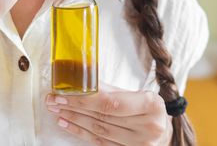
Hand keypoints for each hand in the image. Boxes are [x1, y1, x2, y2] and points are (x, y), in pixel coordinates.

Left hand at [46, 85, 171, 145]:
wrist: (163, 131)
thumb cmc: (147, 108)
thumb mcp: (135, 94)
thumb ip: (110, 89)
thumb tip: (81, 78)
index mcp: (151, 104)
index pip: (111, 102)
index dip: (84, 98)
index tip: (63, 94)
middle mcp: (148, 126)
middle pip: (102, 116)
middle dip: (74, 107)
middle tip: (53, 100)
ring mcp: (140, 144)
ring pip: (99, 130)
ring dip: (74, 120)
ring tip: (57, 110)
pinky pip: (100, 142)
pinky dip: (80, 132)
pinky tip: (67, 124)